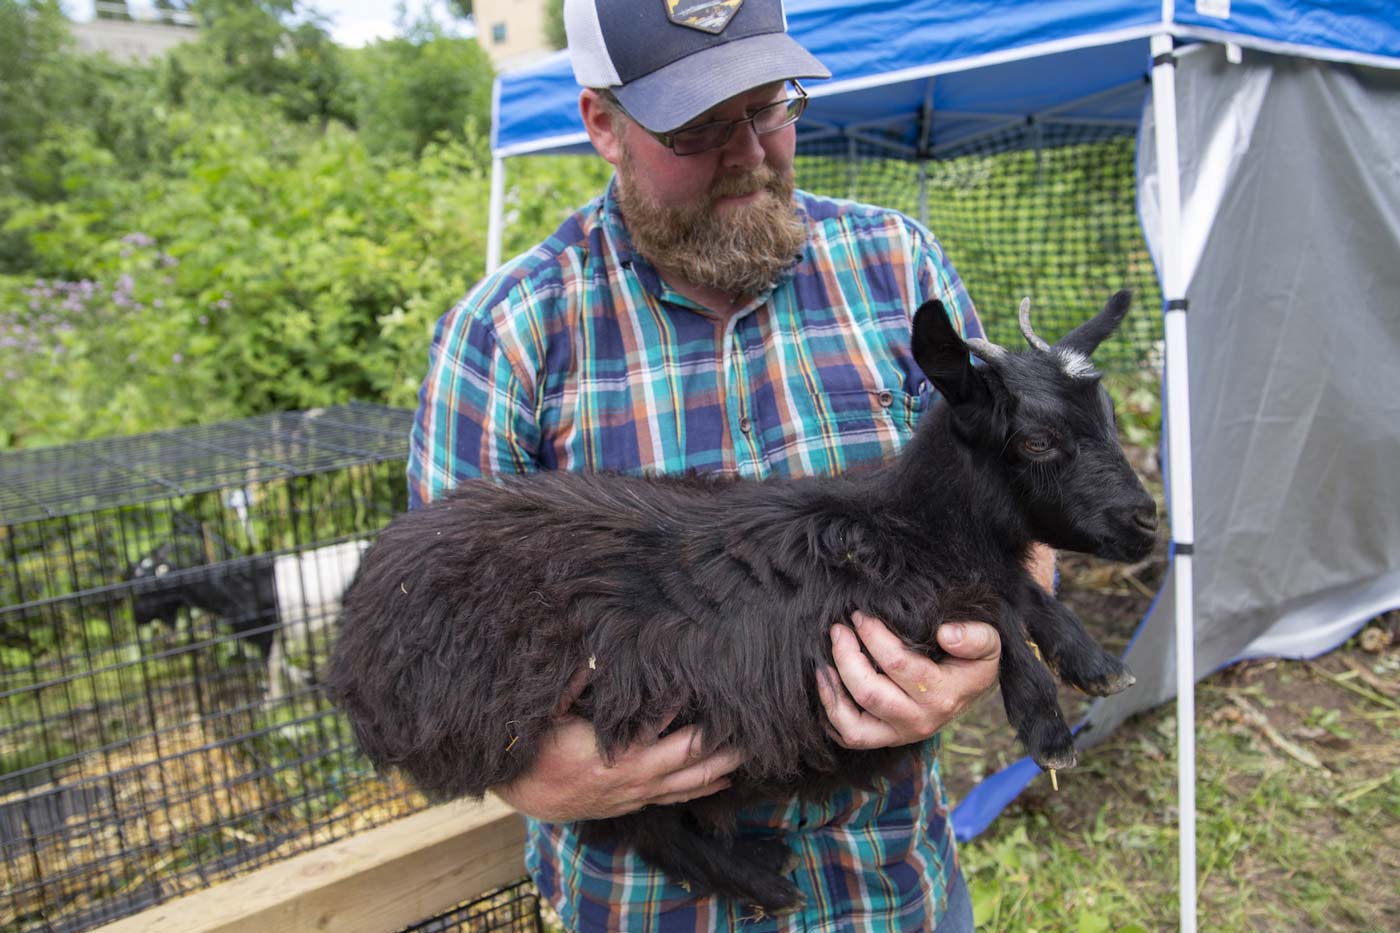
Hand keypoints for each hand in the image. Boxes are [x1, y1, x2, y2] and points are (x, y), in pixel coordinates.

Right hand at [495, 670, 743, 822]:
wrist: (532, 795)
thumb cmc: (541, 751)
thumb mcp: (549, 715)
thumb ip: (572, 687)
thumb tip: (592, 655)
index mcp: (613, 752)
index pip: (657, 726)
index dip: (682, 706)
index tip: (706, 685)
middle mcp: (634, 775)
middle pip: (687, 757)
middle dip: (718, 740)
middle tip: (747, 722)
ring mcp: (639, 792)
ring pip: (689, 782)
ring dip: (720, 766)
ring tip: (748, 750)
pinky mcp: (638, 801)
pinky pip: (677, 798)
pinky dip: (703, 789)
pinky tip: (725, 780)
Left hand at [817, 612, 1000, 748]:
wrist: (972, 687)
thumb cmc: (973, 660)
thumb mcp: (988, 644)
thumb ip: (975, 637)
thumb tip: (946, 634)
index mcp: (943, 695)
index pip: (898, 664)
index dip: (874, 637)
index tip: (861, 615)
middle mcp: (920, 721)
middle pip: (870, 693)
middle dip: (847, 657)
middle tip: (839, 629)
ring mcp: (901, 734)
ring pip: (854, 725)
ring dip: (833, 689)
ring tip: (823, 660)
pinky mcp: (885, 738)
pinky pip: (851, 736)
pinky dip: (833, 713)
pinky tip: (828, 684)